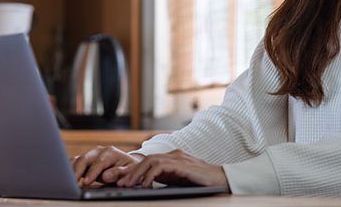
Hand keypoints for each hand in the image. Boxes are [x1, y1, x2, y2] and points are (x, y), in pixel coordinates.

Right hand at [71, 145, 143, 185]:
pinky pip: (74, 163)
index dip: (92, 172)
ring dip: (70, 170)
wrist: (128, 165)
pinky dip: (68, 169)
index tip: (86, 182)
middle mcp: (99, 151)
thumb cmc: (130, 169)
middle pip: (85, 158)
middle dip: (78, 171)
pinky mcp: (85, 161)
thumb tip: (107, 175)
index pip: (100, 162)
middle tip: (72, 183)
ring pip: (77, 160)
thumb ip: (120, 172)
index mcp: (111, 152)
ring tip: (65, 181)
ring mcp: (91, 155)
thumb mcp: (130, 170)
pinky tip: (64, 178)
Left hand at [115, 149, 229, 190]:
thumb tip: (147, 184)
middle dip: (131, 171)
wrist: (221, 179)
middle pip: (146, 159)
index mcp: (172, 157)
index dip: (134, 170)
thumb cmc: (201, 181)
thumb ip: (165, 177)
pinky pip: (161, 167)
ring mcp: (178, 157)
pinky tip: (145, 185)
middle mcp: (173, 154)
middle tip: (119, 184)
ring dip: (137, 174)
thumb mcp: (179, 179)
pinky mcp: (182, 164)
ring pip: (150, 161)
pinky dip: (150, 176)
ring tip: (128, 185)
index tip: (122, 181)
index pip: (148, 161)